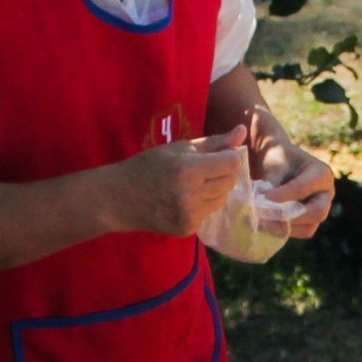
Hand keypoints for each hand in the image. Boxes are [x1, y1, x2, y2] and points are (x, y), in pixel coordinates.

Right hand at [113, 126, 248, 237]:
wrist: (119, 199)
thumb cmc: (148, 166)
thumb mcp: (178, 148)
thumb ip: (213, 142)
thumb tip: (242, 131)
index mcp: (187, 170)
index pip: (231, 163)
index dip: (230, 156)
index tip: (220, 154)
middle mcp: (191, 195)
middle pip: (230, 182)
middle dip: (223, 172)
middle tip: (203, 168)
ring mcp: (190, 216)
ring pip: (222, 199)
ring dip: (215, 189)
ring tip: (193, 184)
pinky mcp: (188, 229)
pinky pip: (209, 212)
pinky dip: (203, 204)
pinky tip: (184, 199)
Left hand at [256, 138, 337, 238]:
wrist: (278, 164)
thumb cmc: (277, 160)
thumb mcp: (275, 166)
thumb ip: (272, 185)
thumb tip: (263, 206)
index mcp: (321, 174)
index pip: (302, 188)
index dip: (282, 196)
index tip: (262, 199)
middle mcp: (326, 194)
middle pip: (317, 213)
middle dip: (290, 217)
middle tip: (265, 216)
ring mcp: (320, 210)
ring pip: (308, 228)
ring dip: (284, 228)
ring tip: (261, 222)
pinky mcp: (310, 222)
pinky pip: (300, 232)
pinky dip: (283, 231)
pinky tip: (265, 225)